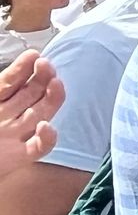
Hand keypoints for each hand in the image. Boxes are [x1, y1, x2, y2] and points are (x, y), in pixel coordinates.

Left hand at [0, 51, 62, 178]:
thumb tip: (14, 67)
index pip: (8, 83)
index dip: (21, 69)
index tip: (33, 56)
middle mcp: (4, 119)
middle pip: (30, 95)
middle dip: (41, 78)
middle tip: (47, 65)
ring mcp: (13, 138)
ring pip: (40, 114)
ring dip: (51, 98)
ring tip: (56, 83)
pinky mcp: (19, 158)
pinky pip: (40, 147)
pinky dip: (47, 137)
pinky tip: (46, 126)